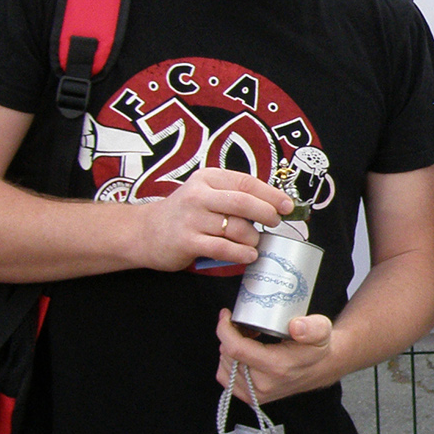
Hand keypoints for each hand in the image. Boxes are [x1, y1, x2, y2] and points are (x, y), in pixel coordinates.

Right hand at [134, 169, 293, 271]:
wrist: (145, 232)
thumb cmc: (185, 214)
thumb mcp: (206, 194)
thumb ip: (234, 196)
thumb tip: (274, 205)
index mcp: (208, 179)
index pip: (246, 182)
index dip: (271, 194)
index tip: (287, 205)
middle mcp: (199, 195)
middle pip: (244, 203)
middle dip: (267, 214)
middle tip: (275, 222)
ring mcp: (192, 218)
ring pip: (236, 228)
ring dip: (253, 238)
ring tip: (255, 242)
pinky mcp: (187, 241)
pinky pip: (224, 248)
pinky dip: (242, 253)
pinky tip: (248, 255)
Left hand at [215, 310, 339, 404]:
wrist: (321, 368)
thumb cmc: (317, 347)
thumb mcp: (321, 330)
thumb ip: (312, 327)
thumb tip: (296, 326)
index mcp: (277, 367)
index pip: (236, 349)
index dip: (225, 329)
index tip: (227, 315)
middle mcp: (264, 384)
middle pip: (227, 356)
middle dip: (229, 336)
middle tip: (242, 324)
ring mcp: (256, 394)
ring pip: (224, 367)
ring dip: (228, 348)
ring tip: (244, 337)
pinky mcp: (252, 397)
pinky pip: (226, 378)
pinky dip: (228, 362)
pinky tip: (242, 352)